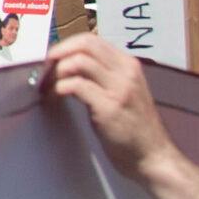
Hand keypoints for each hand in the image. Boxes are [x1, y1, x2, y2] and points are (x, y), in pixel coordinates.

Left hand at [44, 33, 175, 185]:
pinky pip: (75, 85)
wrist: (154, 158)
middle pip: (84, 44)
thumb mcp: (123, 92)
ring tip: (46, 86)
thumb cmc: (135, 129)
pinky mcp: (109, 107)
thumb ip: (103, 76)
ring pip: (78, 62)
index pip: (91, 40)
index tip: (52, 59)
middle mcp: (127, 73)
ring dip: (55, 73)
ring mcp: (120, 89)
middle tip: (44, 69)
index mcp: (129, 66)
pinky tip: (52, 98)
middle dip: (58, 53)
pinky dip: (57, 89)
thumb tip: (68, 64)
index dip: (66, 46)